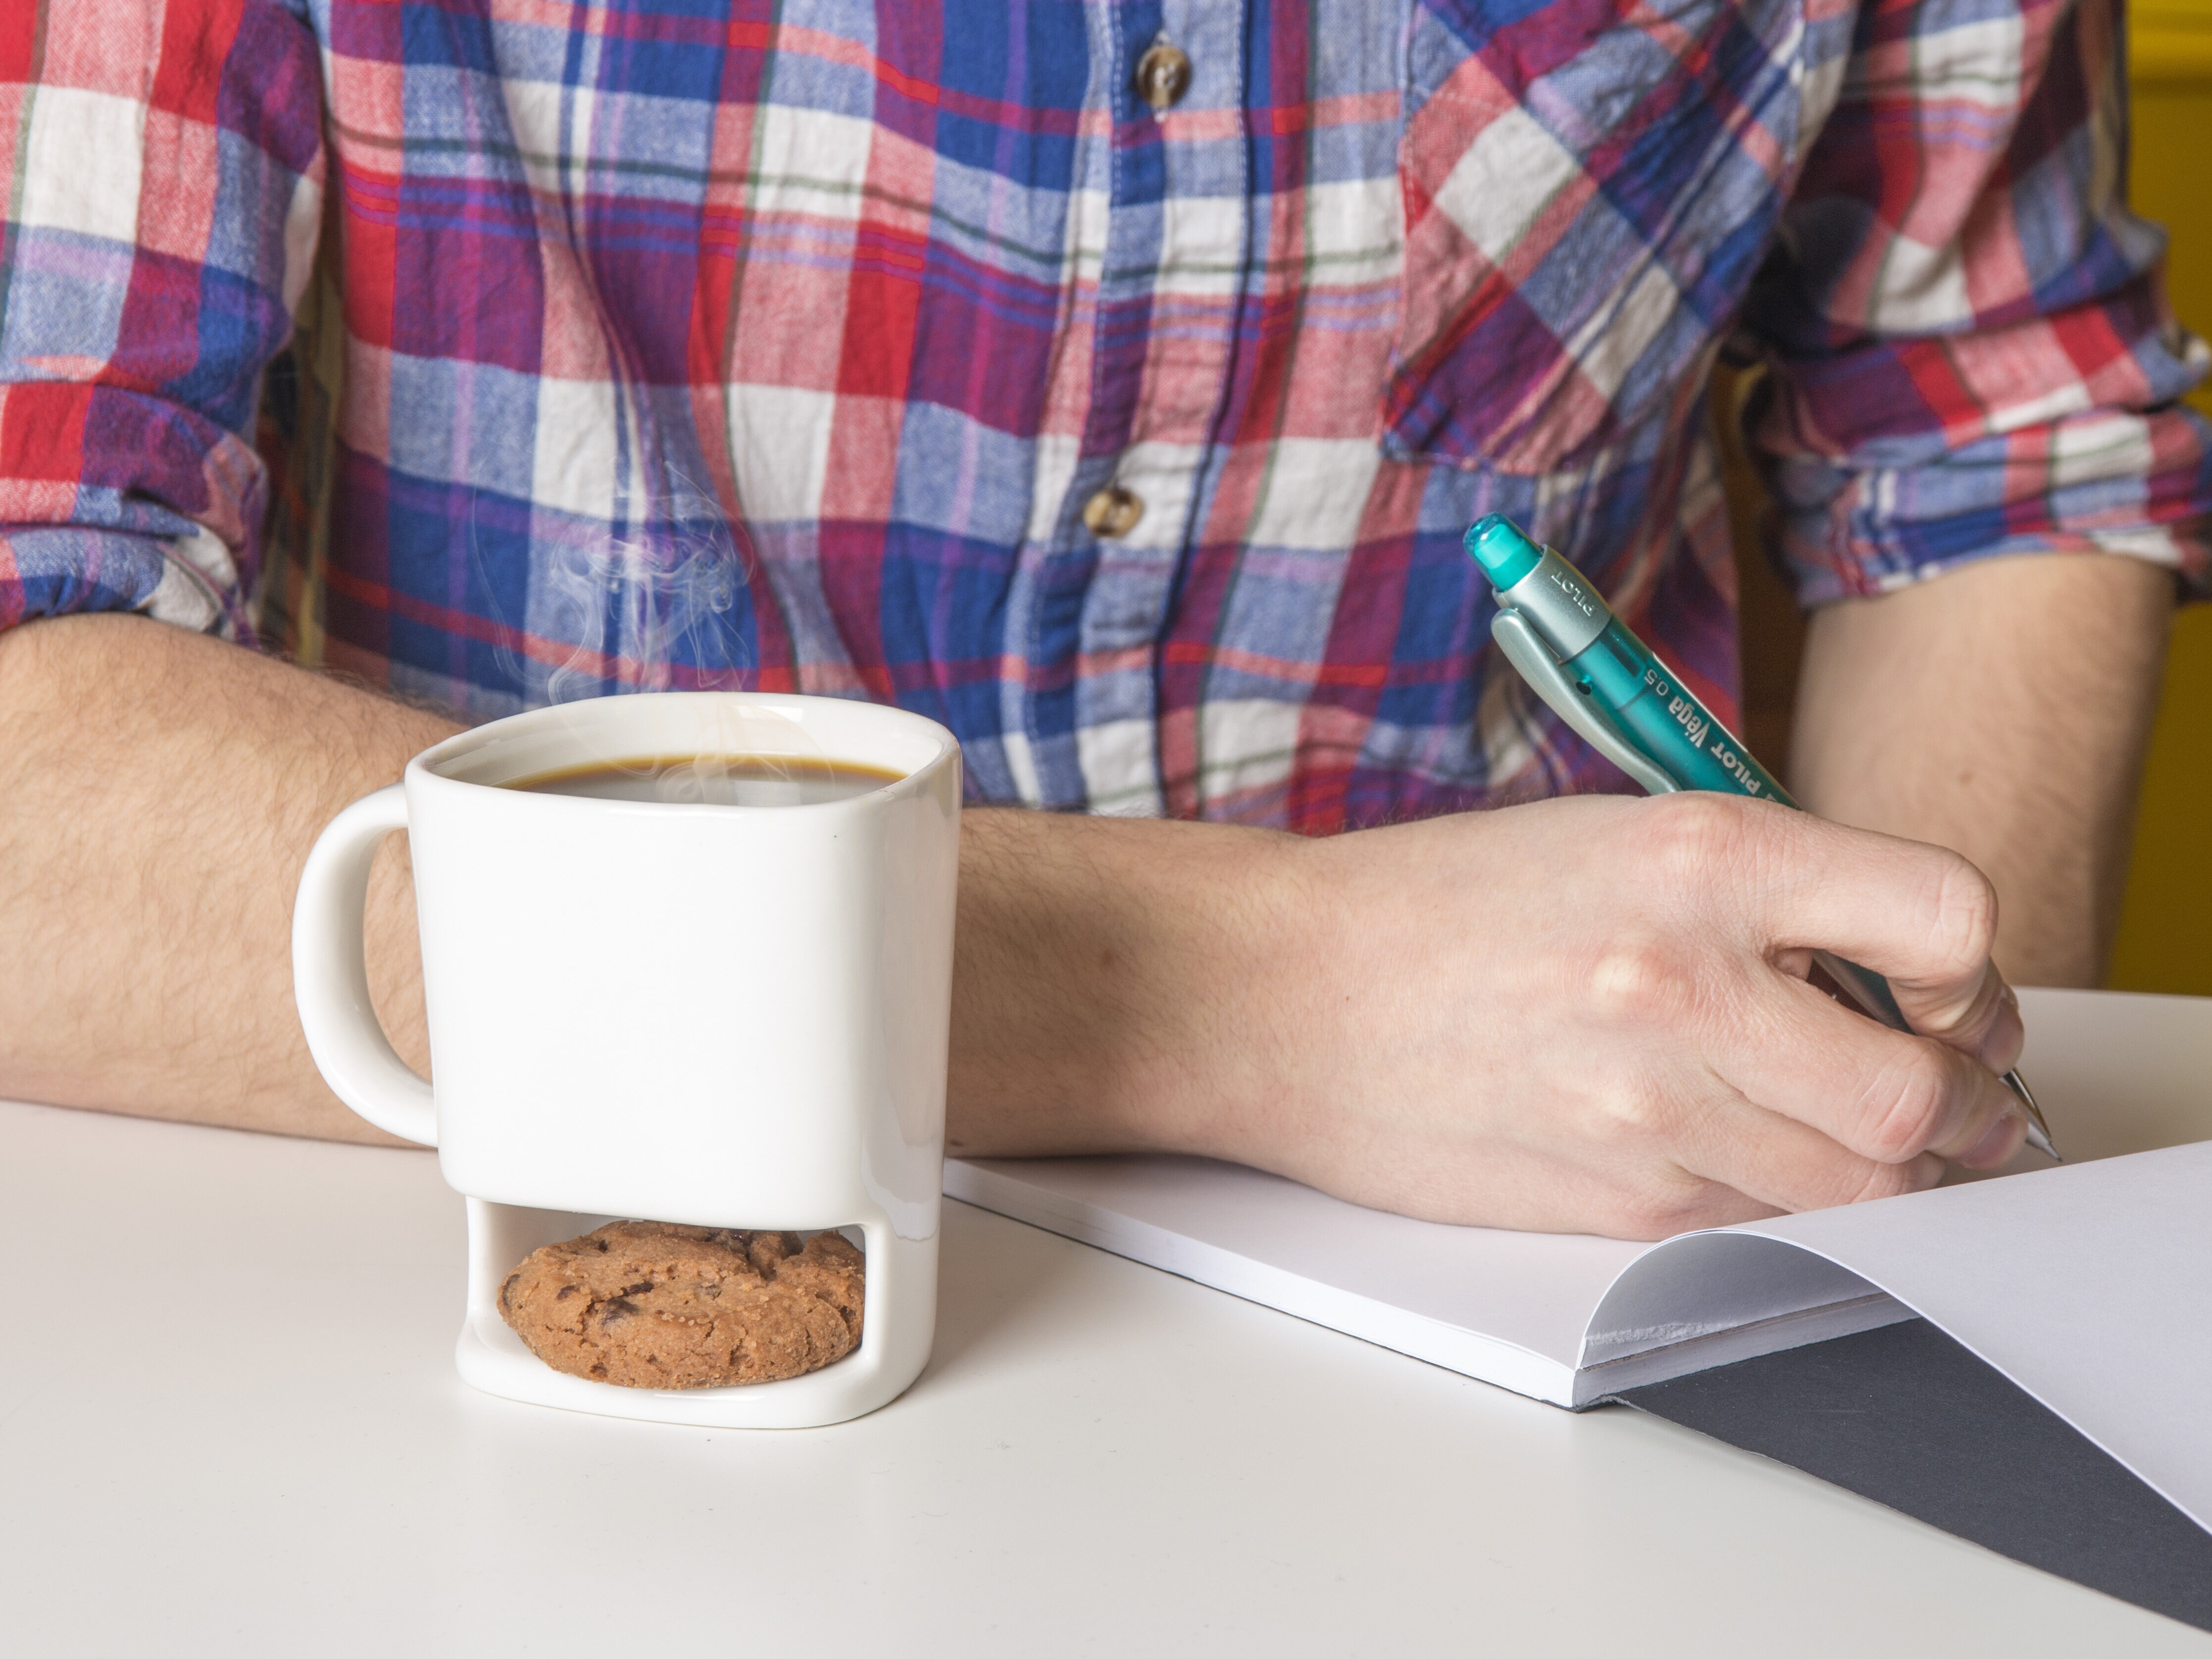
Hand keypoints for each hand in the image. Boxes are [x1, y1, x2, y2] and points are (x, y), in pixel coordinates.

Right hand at [1204, 792, 2025, 1237]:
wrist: (1282, 995)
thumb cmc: (1438, 905)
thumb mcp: (1613, 835)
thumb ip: (1761, 890)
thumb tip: (1892, 972)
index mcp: (1697, 857)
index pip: (1942, 917)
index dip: (1970, 967)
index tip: (1945, 985)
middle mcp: (1685, 983)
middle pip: (1923, 1091)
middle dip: (1966, 1102)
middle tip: (1952, 1090)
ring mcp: (1647, 1109)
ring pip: (1862, 1184)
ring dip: (1888, 1165)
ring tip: (1853, 1127)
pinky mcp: (1615, 1203)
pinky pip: (1763, 1221)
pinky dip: (1786, 1198)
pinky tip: (1739, 1147)